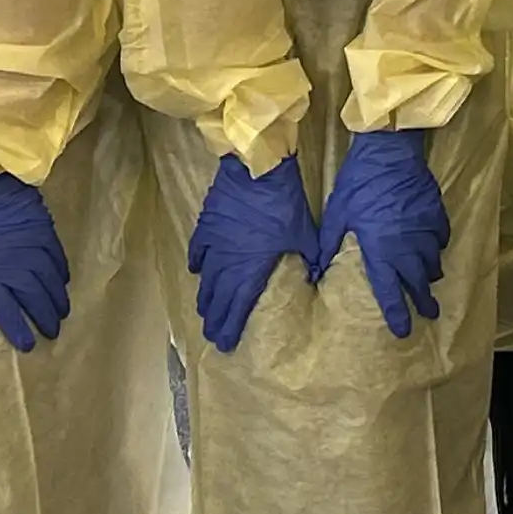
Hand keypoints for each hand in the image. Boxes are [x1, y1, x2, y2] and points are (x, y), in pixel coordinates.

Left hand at [0, 167, 72, 352]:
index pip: (8, 312)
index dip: (19, 330)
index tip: (29, 345)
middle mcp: (18, 268)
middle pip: (36, 300)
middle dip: (46, 319)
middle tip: (54, 333)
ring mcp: (35, 250)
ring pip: (52, 283)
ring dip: (58, 300)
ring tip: (63, 313)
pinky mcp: (46, 232)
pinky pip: (58, 259)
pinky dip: (61, 273)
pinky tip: (63, 281)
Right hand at [187, 153, 322, 352]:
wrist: (258, 169)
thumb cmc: (284, 203)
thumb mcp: (304, 234)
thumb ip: (309, 258)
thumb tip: (316, 277)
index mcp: (251, 268)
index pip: (238, 306)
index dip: (230, 327)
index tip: (224, 344)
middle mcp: (228, 261)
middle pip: (218, 297)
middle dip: (214, 318)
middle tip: (210, 334)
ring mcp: (214, 243)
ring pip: (206, 278)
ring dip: (205, 297)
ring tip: (203, 312)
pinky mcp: (207, 224)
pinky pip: (198, 249)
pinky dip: (197, 263)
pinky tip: (196, 272)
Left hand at [315, 128, 450, 340]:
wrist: (390, 152)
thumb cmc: (360, 183)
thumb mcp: (337, 213)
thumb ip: (327, 244)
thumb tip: (315, 271)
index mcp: (381, 251)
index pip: (390, 292)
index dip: (397, 314)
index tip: (402, 331)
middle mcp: (407, 247)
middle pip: (419, 283)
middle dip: (423, 302)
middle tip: (429, 314)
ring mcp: (424, 230)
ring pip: (432, 262)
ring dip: (430, 275)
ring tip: (429, 282)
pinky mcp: (435, 213)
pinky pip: (440, 238)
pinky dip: (437, 247)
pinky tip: (433, 247)